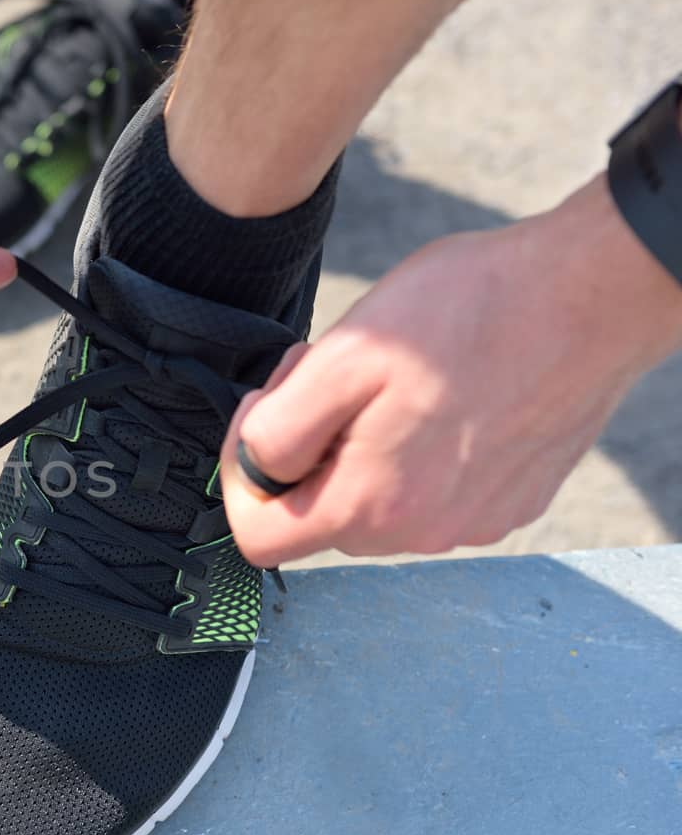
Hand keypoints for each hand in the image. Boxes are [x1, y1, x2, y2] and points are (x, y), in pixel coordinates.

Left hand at [221, 177, 681, 566]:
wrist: (591, 294)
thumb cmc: (469, 311)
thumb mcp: (342, 357)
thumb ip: (280, 430)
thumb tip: (256, 469)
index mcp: (373, 506)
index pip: (260, 540)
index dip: (242, 476)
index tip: (265, 415)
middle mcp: (423, 532)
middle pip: (316, 519)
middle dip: (305, 452)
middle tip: (328, 376)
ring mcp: (471, 522)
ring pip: (372, 505)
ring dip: (356, 449)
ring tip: (387, 382)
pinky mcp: (507, 502)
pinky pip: (428, 494)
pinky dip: (411, 451)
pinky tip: (436, 395)